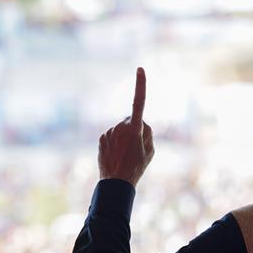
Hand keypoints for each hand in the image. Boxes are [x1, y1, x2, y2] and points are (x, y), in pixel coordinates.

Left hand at [98, 67, 153, 186]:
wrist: (115, 183)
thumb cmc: (137, 167)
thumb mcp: (151, 152)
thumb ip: (148, 133)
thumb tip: (140, 123)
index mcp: (135, 129)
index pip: (139, 103)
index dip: (140, 85)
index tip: (140, 69)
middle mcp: (121, 127)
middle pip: (132, 120)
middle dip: (135, 129)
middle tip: (137, 149)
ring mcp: (110, 132)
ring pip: (121, 129)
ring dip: (125, 138)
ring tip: (126, 155)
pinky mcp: (101, 138)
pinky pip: (112, 136)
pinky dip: (115, 143)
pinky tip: (117, 155)